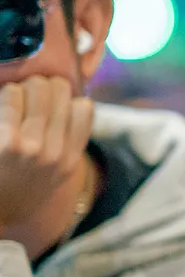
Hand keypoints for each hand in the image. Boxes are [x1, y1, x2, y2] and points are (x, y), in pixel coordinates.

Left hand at [0, 76, 92, 233]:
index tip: (52, 101)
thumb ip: (65, 145)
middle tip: (30, 91)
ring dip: (24, 87)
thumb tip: (73, 102)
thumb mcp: (52, 175)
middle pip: (62, 93)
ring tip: (15, 95)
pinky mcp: (9, 143)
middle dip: (45, 85)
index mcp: (71, 161)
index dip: (67, 97)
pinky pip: (12, 98)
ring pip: (38, 90)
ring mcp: (35, 149)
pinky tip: (5, 99)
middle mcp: (58, 154)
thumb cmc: (16, 190)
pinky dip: (8, 94)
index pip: (84, 108)